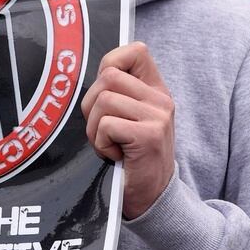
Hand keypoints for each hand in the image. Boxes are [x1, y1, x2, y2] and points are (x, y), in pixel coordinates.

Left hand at [81, 43, 175, 218]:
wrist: (152, 198)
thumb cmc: (130, 159)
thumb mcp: (128, 120)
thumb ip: (117, 94)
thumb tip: (89, 73)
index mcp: (155, 91)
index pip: (135, 51)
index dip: (110, 63)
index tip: (105, 92)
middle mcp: (160, 99)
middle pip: (108, 77)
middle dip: (92, 106)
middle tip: (103, 131)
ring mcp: (158, 116)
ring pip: (104, 101)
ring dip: (95, 129)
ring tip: (110, 145)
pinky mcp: (149, 136)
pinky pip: (106, 125)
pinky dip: (102, 144)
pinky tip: (116, 156)